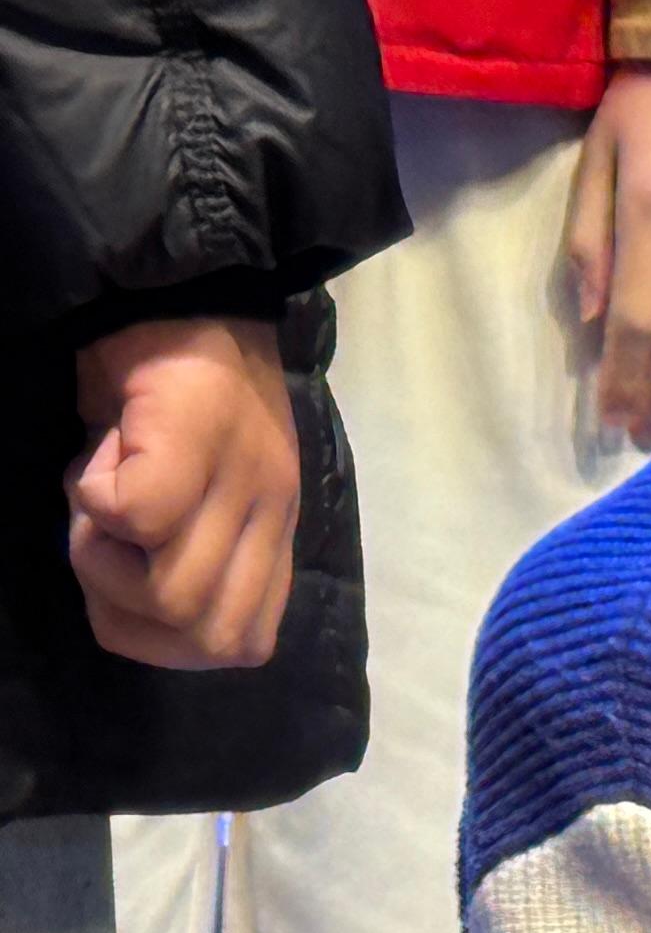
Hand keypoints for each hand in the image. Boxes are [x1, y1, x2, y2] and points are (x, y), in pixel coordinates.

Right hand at [67, 317, 298, 668]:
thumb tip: (138, 608)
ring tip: (99, 496)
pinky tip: (98, 456)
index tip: (131, 571)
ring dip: (105, 558)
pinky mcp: (198, 434)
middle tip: (105, 537)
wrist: (180, 288)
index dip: (166, 636)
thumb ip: (191, 549)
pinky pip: (137, 515)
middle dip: (129, 607)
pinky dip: (96, 501)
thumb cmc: (176, 386)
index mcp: (273, 536)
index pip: (242, 645)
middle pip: (208, 638)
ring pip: (171, 594)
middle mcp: (271, 516)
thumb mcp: (200, 485)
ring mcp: (243, 478)